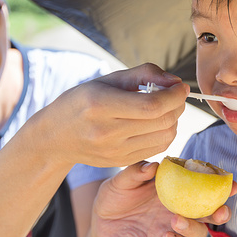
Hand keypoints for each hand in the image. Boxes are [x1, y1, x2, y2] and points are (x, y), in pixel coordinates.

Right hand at [40, 63, 188, 167]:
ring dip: (174, 120)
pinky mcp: (121, 161)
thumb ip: (145, 74)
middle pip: (162, 122)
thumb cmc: (83, 101)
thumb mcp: (108, 79)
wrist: (56, 136)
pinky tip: (156, 122)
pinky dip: (165, 133)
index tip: (180, 86)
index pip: (151, 106)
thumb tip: (175, 81)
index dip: (174, 96)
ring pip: (164, 137)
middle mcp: (107, 132)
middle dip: (177, 105)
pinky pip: (157, 148)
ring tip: (165, 108)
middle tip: (175, 95)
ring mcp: (114, 151)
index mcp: (100, 105)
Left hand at [92, 161, 235, 236]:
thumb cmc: (115, 192)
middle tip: (221, 212)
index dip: (222, 186)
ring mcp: (173, 226)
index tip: (233, 185)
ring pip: (197, 231)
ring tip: (176, 219)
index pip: (205, 185)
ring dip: (194, 227)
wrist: (99, 219)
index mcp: (177, 187)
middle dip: (221, 213)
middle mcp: (180, 207)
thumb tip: (153, 166)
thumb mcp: (122, 179)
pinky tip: (167, 235)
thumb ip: (136, 171)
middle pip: (210, 212)